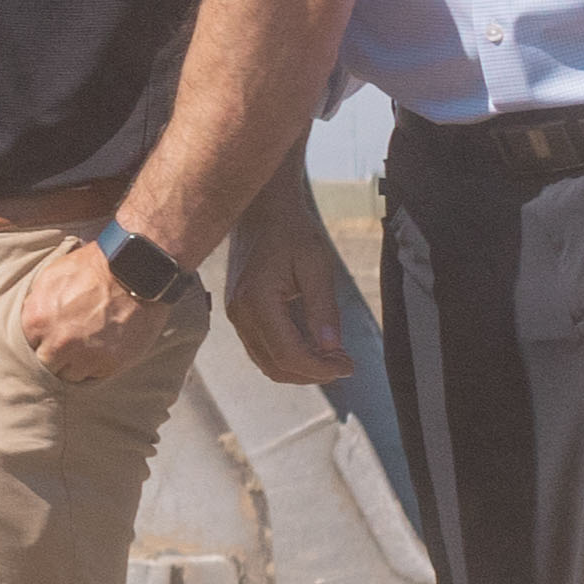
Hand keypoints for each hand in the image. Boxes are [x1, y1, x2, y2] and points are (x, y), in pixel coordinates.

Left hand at [11, 233, 166, 387]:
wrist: (133, 269)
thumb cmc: (92, 268)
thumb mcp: (51, 276)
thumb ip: (36, 304)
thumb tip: (31, 324)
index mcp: (37, 320)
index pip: (29, 346)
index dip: (42, 339)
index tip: (53, 332)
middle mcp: (58, 343)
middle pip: (48, 365)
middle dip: (57, 355)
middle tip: (73, 340)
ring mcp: (85, 356)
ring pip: (71, 375)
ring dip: (78, 363)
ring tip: (90, 343)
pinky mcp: (109, 363)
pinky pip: (96, 375)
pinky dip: (99, 364)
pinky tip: (105, 345)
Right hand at [223, 194, 358, 387]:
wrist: (262, 210)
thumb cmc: (290, 230)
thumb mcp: (317, 265)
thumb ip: (324, 310)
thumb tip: (332, 348)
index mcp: (256, 300)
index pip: (288, 354)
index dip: (320, 369)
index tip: (347, 366)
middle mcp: (240, 313)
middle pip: (275, 366)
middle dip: (312, 373)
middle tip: (344, 363)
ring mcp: (235, 315)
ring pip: (266, 363)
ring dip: (300, 368)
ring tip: (332, 357)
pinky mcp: (239, 313)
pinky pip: (261, 348)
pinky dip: (287, 356)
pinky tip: (312, 346)